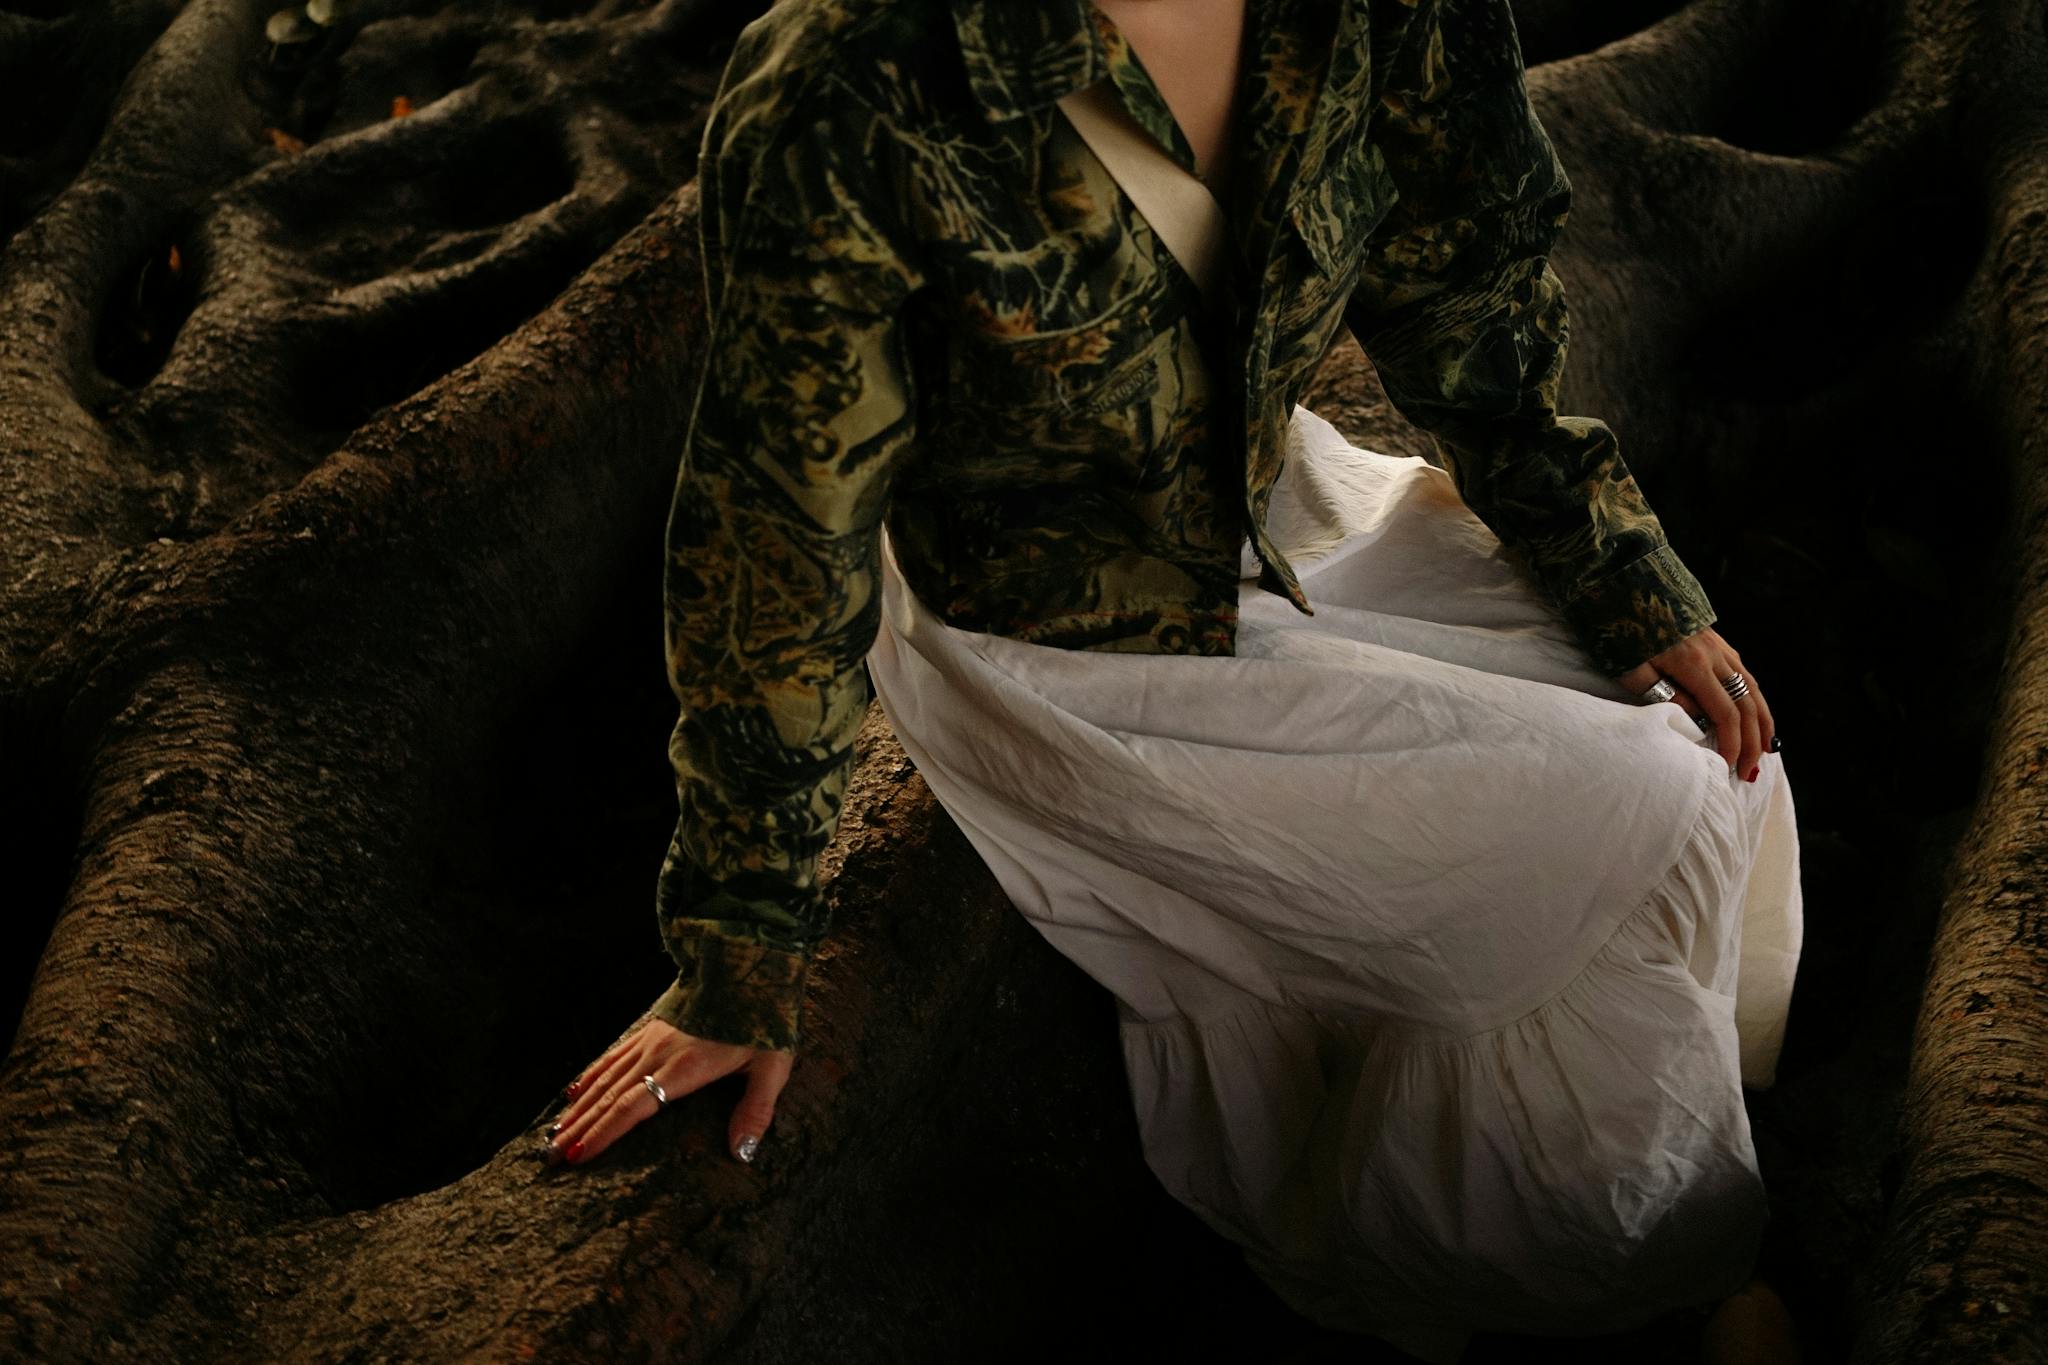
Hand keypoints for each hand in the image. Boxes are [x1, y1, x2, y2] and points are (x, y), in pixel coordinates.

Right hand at [544, 1015, 792, 1166]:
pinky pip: (613, 1055)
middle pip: (609, 1096)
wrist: (749, 965)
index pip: (633, 1106)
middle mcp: (658, 1054)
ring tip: (551, 1133)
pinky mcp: (652, 1027)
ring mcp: (651, 1039)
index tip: (578, 1157)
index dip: (604, 1133)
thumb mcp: (772, 1065)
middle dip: (578, 1128)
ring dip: (577, 1107)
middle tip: (548, 1157)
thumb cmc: (764, 1018)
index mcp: (684, 1068)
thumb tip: (742, 1153)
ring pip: (604, 1077)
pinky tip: (572, 1091)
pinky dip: (589, 1075)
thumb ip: (756, 1108)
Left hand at [1615, 625, 1776, 782]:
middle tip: (1750, 771)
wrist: (1620, 581)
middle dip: (1752, 741)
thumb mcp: (1630, 670)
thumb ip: (1666, 696)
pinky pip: (1743, 673)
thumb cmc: (1616, 628)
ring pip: (1751, 687)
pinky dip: (1754, 697)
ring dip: (1762, 720)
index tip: (1730, 769)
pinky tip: (1755, 711)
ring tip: (1767, 747)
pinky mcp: (1714, 638)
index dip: (1732, 744)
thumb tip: (1697, 721)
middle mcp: (1714, 654)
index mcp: (1693, 665)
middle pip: (1746, 704)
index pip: (1725, 715)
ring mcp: (1718, 644)